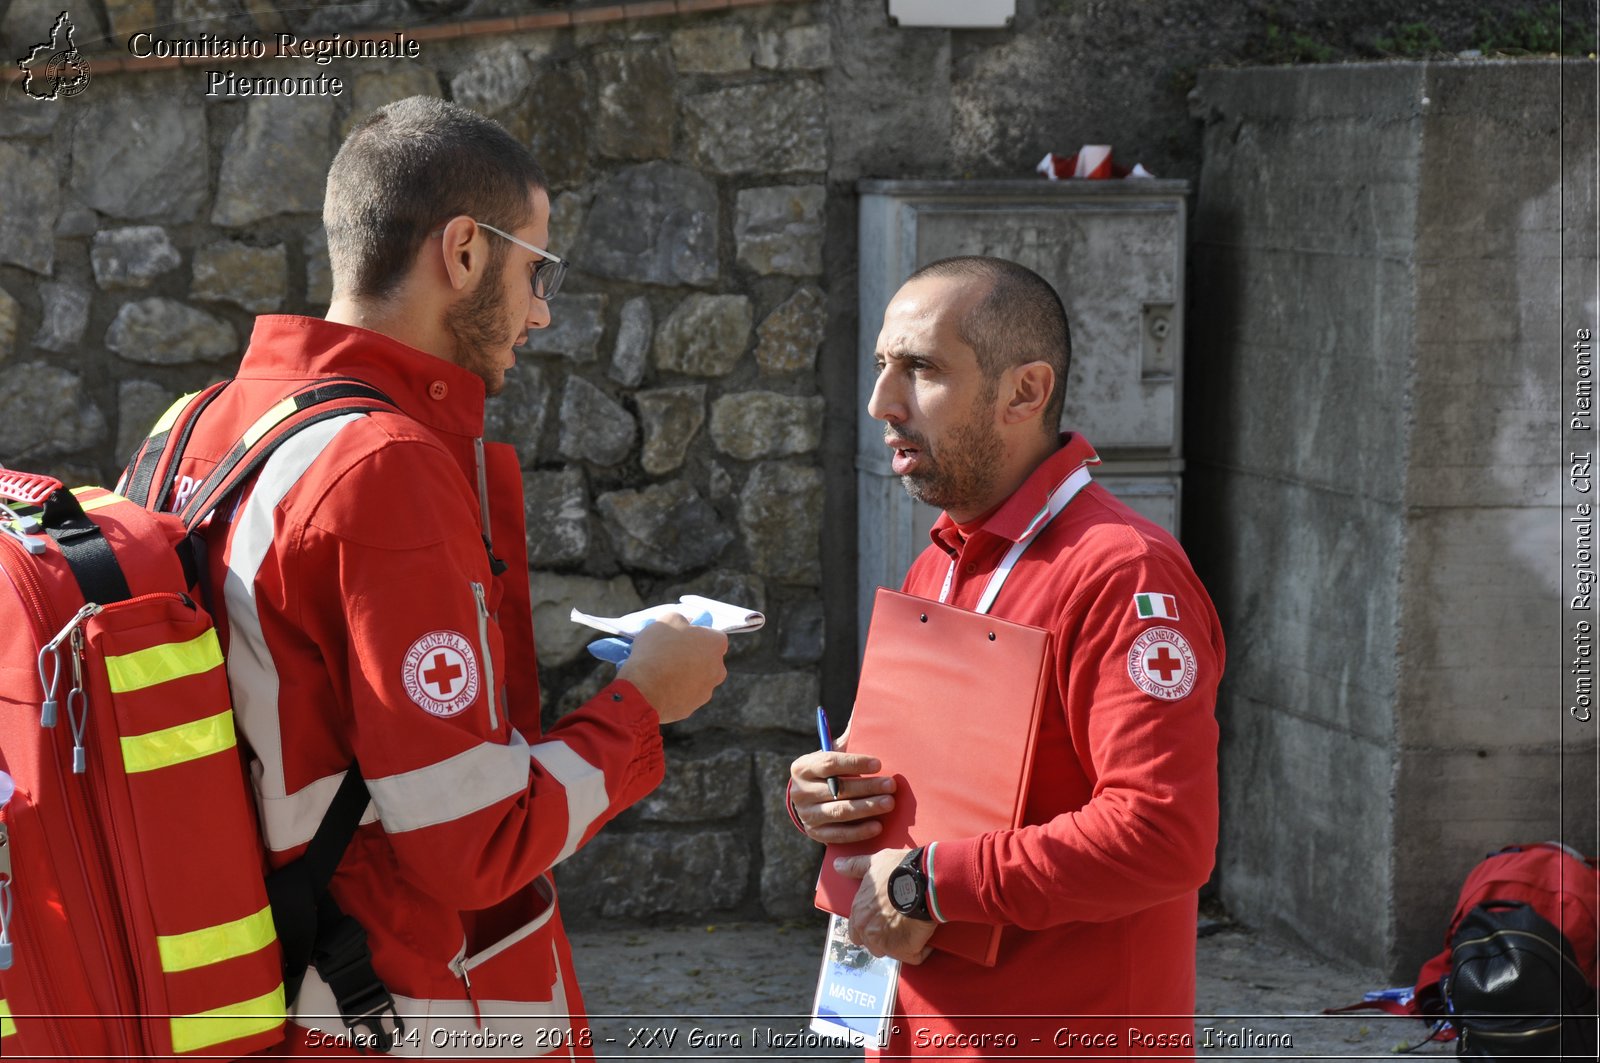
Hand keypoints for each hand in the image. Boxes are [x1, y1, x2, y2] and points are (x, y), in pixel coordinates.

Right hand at [616, 613, 727, 723]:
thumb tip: (687, 623)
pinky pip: (684, 696)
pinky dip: (674, 692)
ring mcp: (706, 691)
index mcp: (716, 645)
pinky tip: (658, 688)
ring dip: (684, 675)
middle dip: (692, 656)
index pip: (713, 636)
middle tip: (670, 654)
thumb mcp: (667, 619)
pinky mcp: (692, 708)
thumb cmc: (658, 649)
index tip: (680, 637)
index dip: (696, 635)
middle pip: (707, 659)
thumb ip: (682, 618)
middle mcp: (718, 669)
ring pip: (696, 679)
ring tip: (661, 672)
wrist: (643, 688)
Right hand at [789, 748, 895, 843]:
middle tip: (890, 785)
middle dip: (867, 786)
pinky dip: (859, 831)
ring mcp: (806, 814)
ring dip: (867, 808)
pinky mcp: (815, 833)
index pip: (829, 763)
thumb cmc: (829, 771)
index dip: (855, 763)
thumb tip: (861, 709)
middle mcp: (800, 791)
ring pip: (840, 811)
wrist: (811, 800)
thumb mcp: (832, 753)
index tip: (879, 764)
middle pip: (837, 789)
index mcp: (803, 767)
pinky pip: (839, 835)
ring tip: (889, 803)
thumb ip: (847, 738)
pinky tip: (878, 826)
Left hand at [834, 850, 935, 964]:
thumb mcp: (875, 863)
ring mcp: (886, 943)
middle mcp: (868, 931)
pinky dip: (922, 949)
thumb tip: (838, 865)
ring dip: (902, 945)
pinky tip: (927, 934)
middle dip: (885, 938)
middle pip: (873, 945)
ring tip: (913, 929)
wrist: (924, 880)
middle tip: (900, 923)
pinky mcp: (906, 951)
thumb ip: (855, 867)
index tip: (882, 920)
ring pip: (893, 952)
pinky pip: (914, 956)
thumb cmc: (899, 870)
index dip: (869, 927)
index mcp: (859, 912)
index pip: (856, 932)